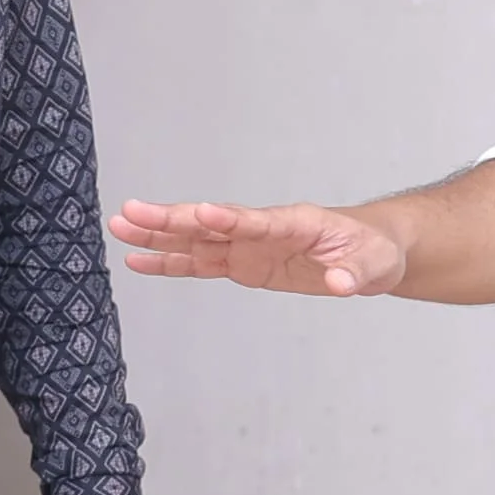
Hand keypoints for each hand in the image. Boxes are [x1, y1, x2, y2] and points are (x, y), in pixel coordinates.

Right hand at [109, 199, 408, 297]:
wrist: (369, 251)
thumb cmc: (372, 251)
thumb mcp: (375, 264)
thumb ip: (354, 272)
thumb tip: (339, 283)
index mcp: (295, 223)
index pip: (254, 220)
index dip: (227, 218)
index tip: (199, 212)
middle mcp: (262, 229)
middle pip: (210, 223)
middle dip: (170, 218)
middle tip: (130, 211)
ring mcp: (248, 245)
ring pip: (195, 238)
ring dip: (158, 234)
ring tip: (119, 228)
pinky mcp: (242, 264)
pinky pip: (200, 262)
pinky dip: (170, 261)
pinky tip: (140, 260)